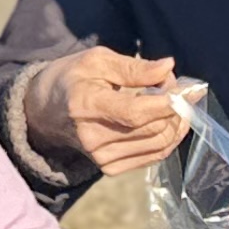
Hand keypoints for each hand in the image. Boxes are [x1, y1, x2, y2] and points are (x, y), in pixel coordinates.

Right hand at [27, 47, 190, 176]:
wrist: (44, 112)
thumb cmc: (72, 79)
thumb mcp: (97, 60)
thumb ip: (134, 67)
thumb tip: (168, 68)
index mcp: (86, 105)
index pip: (135, 113)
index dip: (166, 103)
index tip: (184, 88)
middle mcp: (92, 138)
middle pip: (152, 129)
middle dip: (175, 106)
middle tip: (172, 85)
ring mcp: (101, 157)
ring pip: (159, 145)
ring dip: (176, 122)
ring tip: (169, 100)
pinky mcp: (109, 168)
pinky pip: (154, 156)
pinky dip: (169, 137)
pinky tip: (166, 119)